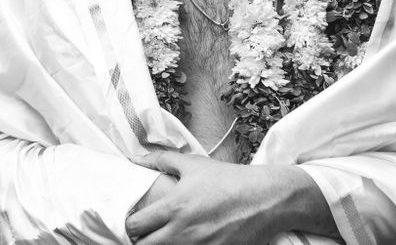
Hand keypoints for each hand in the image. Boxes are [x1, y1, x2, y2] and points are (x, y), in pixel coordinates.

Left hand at [123, 151, 331, 244]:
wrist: (267, 199)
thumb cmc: (228, 179)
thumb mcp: (193, 164)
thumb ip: (160, 160)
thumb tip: (133, 159)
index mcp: (174, 207)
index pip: (134, 226)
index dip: (128, 226)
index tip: (132, 222)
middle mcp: (184, 231)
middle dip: (139, 242)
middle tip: (143, 234)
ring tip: (162, 238)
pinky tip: (183, 243)